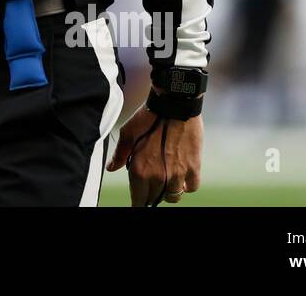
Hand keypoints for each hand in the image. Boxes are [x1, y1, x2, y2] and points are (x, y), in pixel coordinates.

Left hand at [106, 89, 202, 205]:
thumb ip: (120, 154)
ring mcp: (177, 174)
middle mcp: (157, 176)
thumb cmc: (148, 116)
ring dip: (170, 191)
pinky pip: (191, 187)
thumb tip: (111, 168)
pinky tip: (182, 176)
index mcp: (138, 170)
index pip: (138, 200)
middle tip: (152, 185)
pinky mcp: (193, 167)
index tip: (139, 200)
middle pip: (155, 199)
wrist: (173, 104)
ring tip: (167, 180)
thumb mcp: (128, 132)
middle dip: (152, 194)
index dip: (138, 202)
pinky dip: (187, 185)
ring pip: (173, 196)